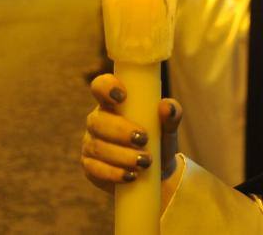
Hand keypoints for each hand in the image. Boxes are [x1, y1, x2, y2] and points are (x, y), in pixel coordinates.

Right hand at [82, 74, 181, 193]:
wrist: (157, 172)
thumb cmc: (159, 141)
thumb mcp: (168, 127)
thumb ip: (172, 114)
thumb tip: (166, 106)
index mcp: (113, 103)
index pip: (100, 87)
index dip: (106, 87)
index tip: (122, 97)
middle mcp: (98, 121)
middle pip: (98, 121)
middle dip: (120, 131)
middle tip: (143, 139)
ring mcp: (91, 143)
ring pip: (98, 147)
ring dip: (122, 155)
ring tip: (145, 162)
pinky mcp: (90, 166)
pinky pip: (95, 169)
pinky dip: (114, 173)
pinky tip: (131, 175)